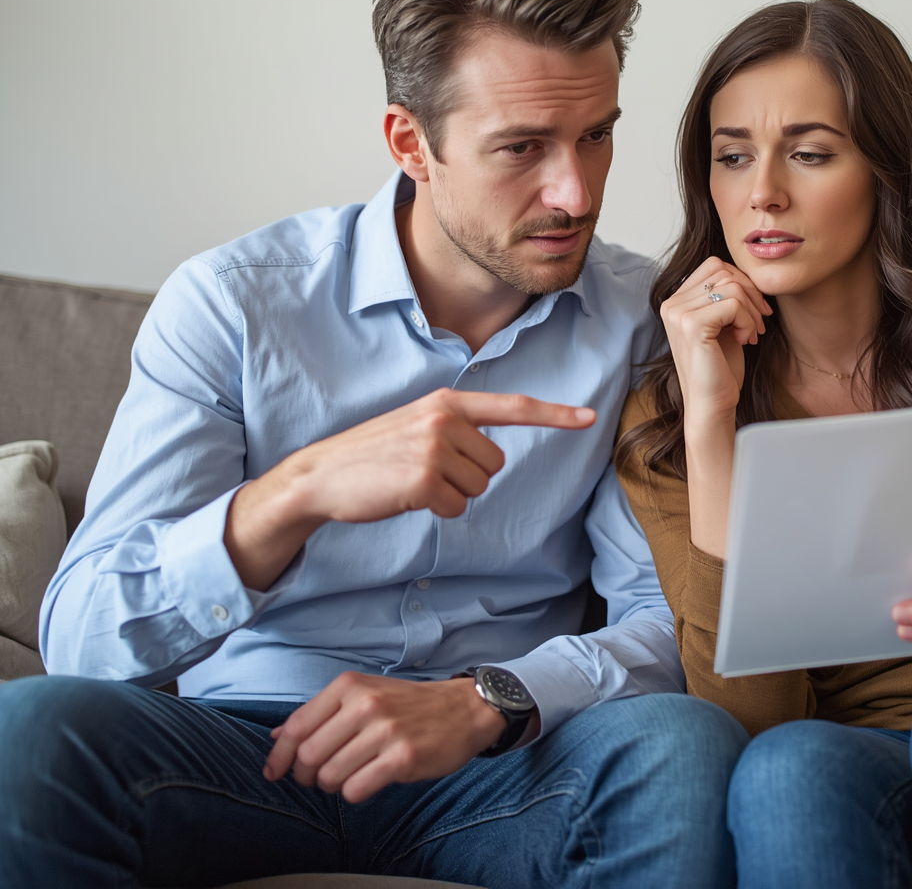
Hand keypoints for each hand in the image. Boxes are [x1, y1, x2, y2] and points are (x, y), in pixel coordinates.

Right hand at [225, 389, 595, 589]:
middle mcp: (445, 418)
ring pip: (479, 488)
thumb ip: (455, 428)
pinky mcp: (424, 478)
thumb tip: (492, 454)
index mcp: (448, 401)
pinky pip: (456, 507)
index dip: (554, 415)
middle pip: (495, 464)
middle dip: (467, 476)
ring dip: (451, 494)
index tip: (589, 418)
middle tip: (425, 471)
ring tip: (413, 481)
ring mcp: (434, 447)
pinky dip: (435, 510)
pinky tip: (406, 496)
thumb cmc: (373, 455)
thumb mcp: (416, 425)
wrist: (322, 475)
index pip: (512, 406)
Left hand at [263, 672, 511, 803]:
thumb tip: (277, 736)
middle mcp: (365, 705)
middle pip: (309, 755)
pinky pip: (356, 789)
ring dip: (331, 786)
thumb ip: (321, 713)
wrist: (463, 710)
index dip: (278, 756)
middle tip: (317, 779)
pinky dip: (354, 793)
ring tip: (346, 778)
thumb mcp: (364, 694)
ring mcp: (385, 731)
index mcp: (350, 686)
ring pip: (330, 776)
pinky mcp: (403, 757)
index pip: (296, 726)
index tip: (274, 773)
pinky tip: (366, 783)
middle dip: (305, 776)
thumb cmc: (409, 705)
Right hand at [659, 256, 770, 424]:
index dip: (741, 282)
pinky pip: (733, 303)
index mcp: (676, 302)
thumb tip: (747, 274)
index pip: (714, 266)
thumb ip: (726, 297)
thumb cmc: (720, 368)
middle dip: (751, 295)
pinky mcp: (691, 325)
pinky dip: (747, 321)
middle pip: (724, 272)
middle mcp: (671, 304)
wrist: (712, 405)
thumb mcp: (723, 325)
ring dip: (751, 311)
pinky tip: (745, 341)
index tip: (755, 311)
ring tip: (751, 335)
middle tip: (759, 324)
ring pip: (731, 286)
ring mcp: (678, 313)